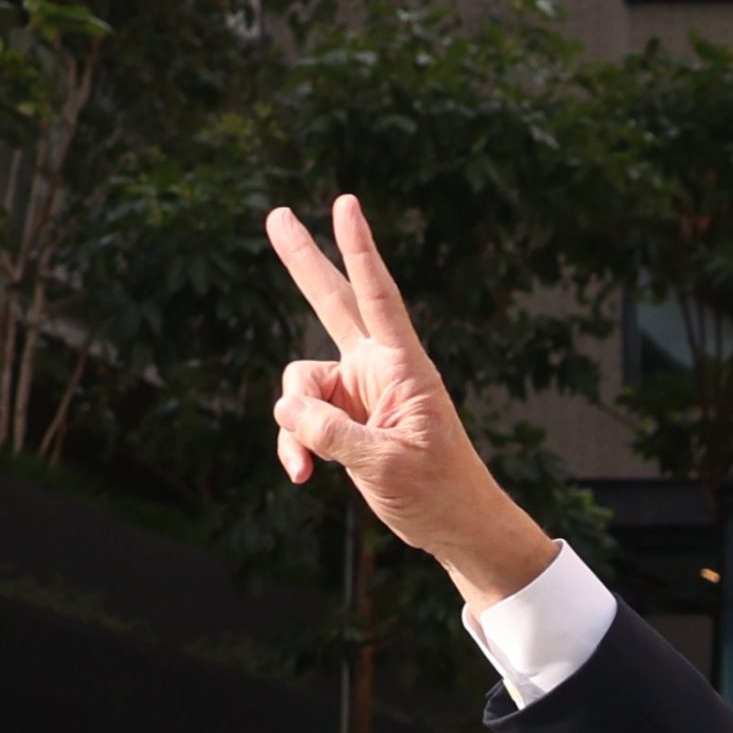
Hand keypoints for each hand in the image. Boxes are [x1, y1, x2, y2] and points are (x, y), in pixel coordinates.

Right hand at [265, 192, 559, 612]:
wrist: (455, 528)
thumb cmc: (438, 493)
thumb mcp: (384, 465)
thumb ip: (332, 433)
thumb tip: (285, 409)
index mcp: (404, 367)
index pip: (378, 298)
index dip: (359, 251)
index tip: (346, 205)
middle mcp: (378, 369)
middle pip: (332, 302)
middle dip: (303, 261)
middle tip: (277, 215)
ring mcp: (358, 392)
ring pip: (299, 385)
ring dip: (292, 426)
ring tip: (305, 468)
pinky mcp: (344, 419)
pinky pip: (300, 419)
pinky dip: (295, 445)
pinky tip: (302, 476)